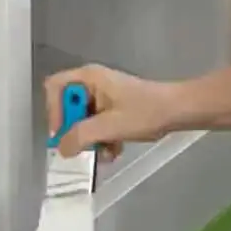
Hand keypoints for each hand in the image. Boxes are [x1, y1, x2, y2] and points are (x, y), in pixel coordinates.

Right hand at [44, 64, 185, 160]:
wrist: (177, 111)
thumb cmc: (144, 112)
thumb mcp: (110, 126)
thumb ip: (81, 136)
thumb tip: (61, 149)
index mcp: (89, 78)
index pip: (55, 87)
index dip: (53, 111)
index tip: (62, 135)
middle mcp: (93, 83)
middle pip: (68, 107)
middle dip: (77, 131)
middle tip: (86, 147)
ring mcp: (104, 95)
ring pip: (83, 120)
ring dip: (92, 140)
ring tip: (106, 152)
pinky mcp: (113, 107)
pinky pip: (97, 124)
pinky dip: (103, 139)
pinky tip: (115, 150)